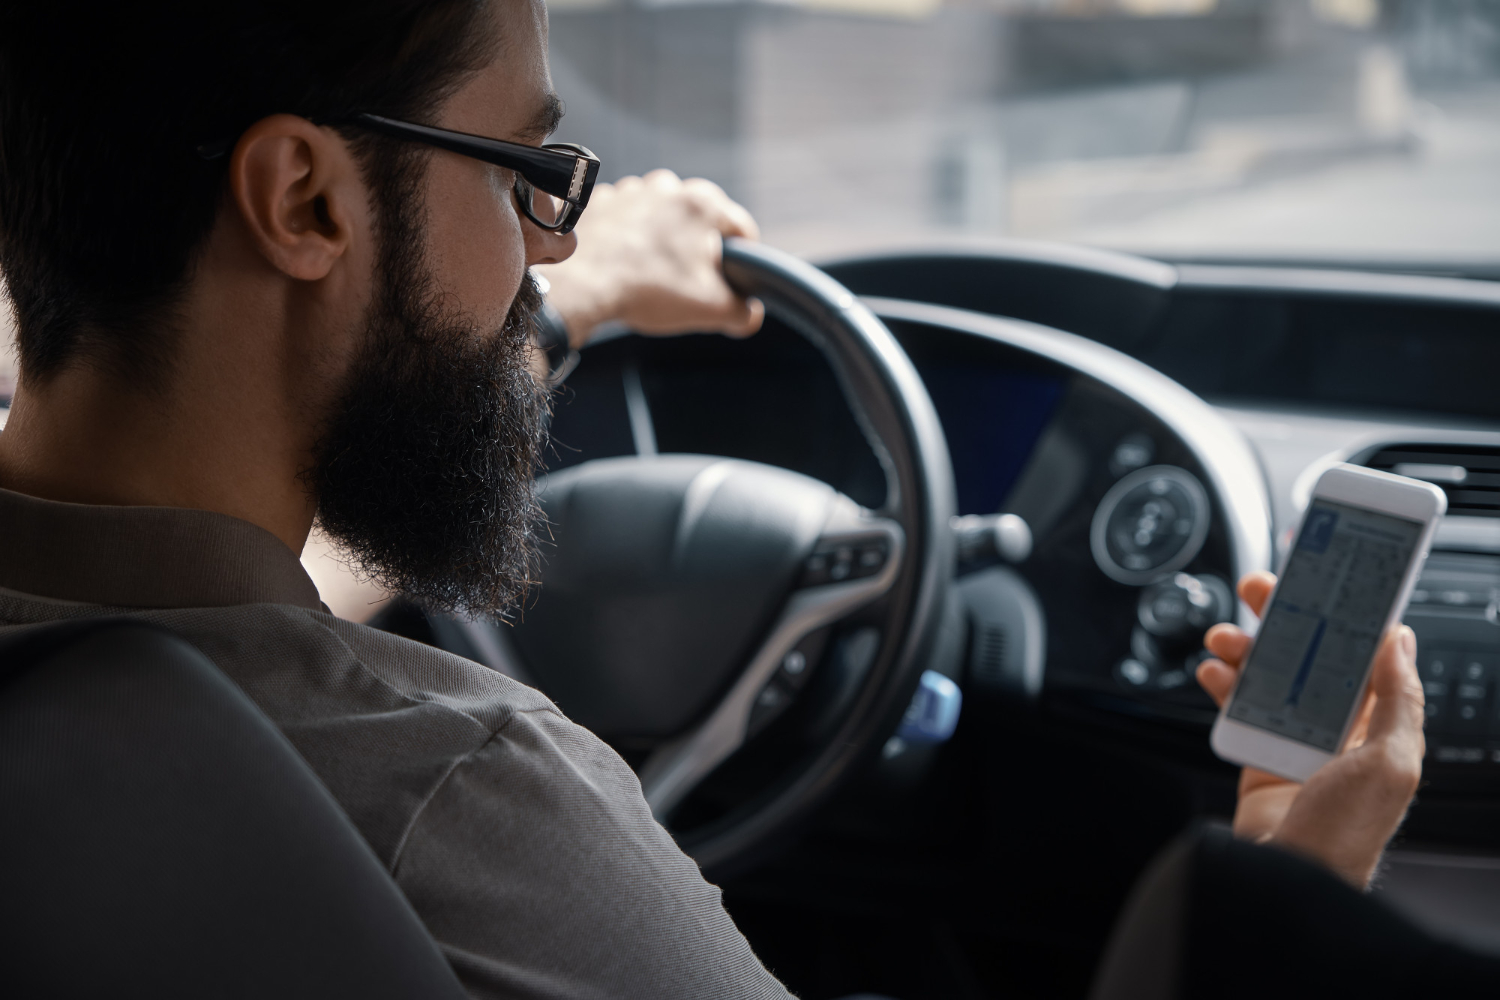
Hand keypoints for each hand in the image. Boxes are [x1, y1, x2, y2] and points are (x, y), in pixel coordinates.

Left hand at [534, 169, 763, 348]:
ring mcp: (632, 191)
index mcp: (704, 204)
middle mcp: (669, 187)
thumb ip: (744, 312)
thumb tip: (749, 314)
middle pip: (700, 222)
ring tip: (654, 272)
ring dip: (664, 239)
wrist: (582, 284)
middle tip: (690, 282)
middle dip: (699, 249)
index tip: (737, 280)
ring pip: (662, 216)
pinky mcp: (601, 202)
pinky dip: (631, 236)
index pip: (743, 230)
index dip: (746, 260)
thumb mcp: (712, 309)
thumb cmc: (648, 289)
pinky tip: (626, 262)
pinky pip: (627, 219)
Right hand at [1197, 571, 1425, 888]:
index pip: (1362, 654)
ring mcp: (1293, 740)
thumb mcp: (1390, 762)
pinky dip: (1221, 683)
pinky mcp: (1256, 755)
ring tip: (1224, 637)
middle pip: (1307, 654)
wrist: (1288, 878)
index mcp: (1376, 725)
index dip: (1343, 615)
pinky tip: (1213, 672)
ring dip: (1244, 647)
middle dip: (1283, 617)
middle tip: (1259, 589)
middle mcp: (1335, 729)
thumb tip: (1399, 641)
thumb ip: (1397, 700)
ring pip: (1266, 674)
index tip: (1324, 581)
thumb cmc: (1345, 832)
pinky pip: (1237, 706)